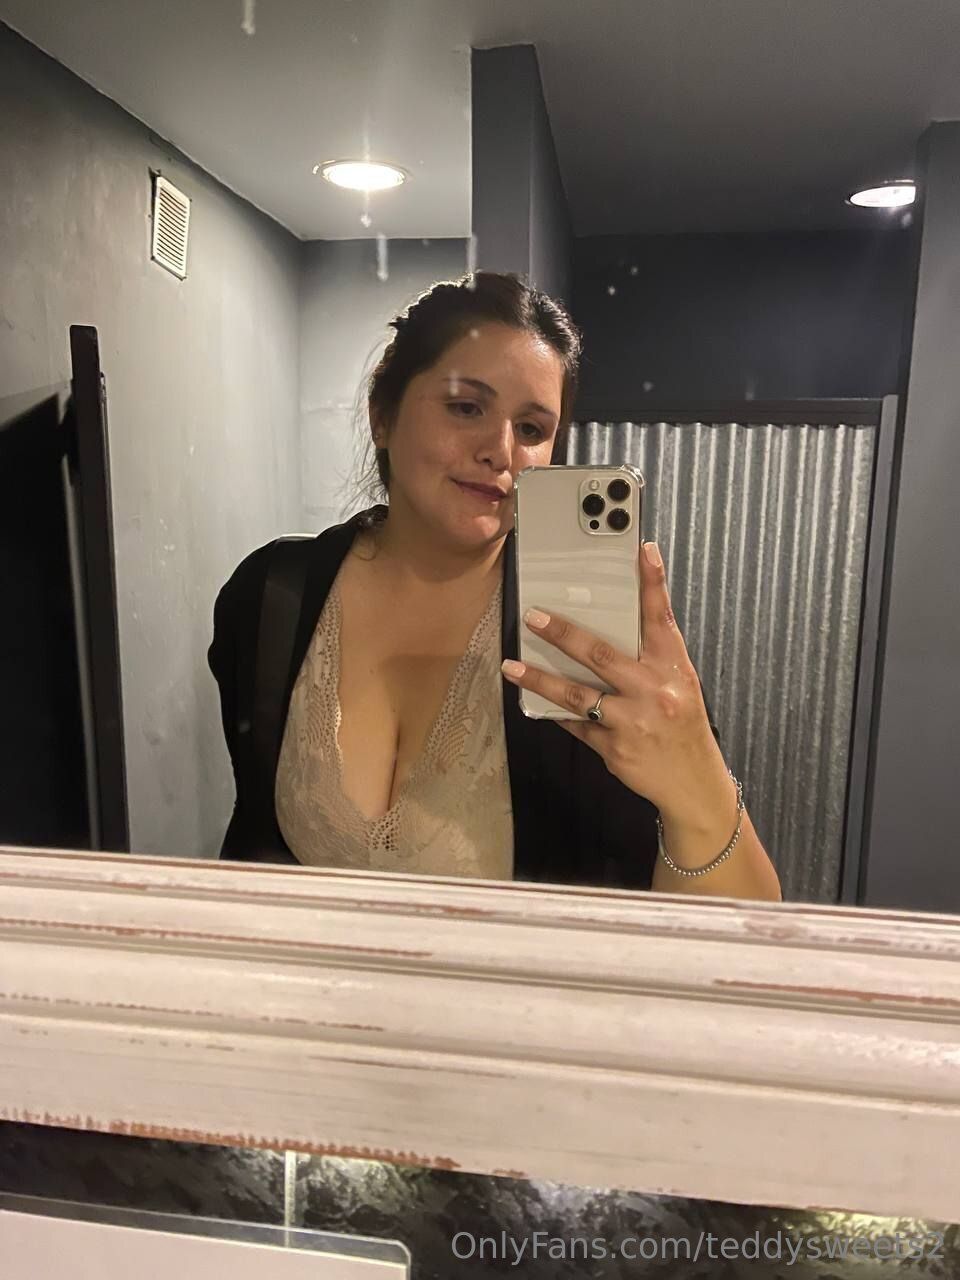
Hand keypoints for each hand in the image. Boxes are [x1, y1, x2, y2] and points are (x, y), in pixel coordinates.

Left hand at [501, 540, 730, 825]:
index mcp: (673, 668)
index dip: (652, 582)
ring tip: (512, 667)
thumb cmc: (683, 725)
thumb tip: (615, 627)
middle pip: (601, 654)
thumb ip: (652, 657)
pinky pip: (575, 724)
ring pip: (576, 694)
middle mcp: (653, 690)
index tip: (642, 550)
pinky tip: (533, 700)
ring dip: (540, 678)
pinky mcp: (612, 747)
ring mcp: (631, 720)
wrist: (693, 783)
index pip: (662, 618)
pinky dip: (555, 711)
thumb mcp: (681, 684)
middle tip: (534, 617)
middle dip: (563, 633)